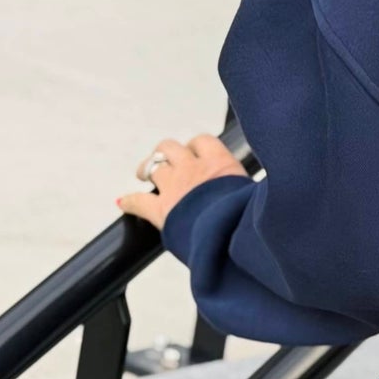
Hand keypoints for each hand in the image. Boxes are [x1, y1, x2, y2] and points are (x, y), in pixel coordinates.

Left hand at [117, 135, 245, 231]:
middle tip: (167, 162)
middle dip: (166, 153)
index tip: (196, 153)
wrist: (232, 237)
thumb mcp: (255, 194)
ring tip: (144, 174)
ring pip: (152, 166)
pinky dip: (130, 202)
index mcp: (219, 164)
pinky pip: (137, 201)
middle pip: (169, 147)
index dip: (196, 146)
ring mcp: (174, 188)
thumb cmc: (249, 218)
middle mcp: (193, 169)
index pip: (202, 141)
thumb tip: (256, 192)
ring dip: (147, 169)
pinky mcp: (160, 210)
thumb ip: (243, 187)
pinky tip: (123, 203)